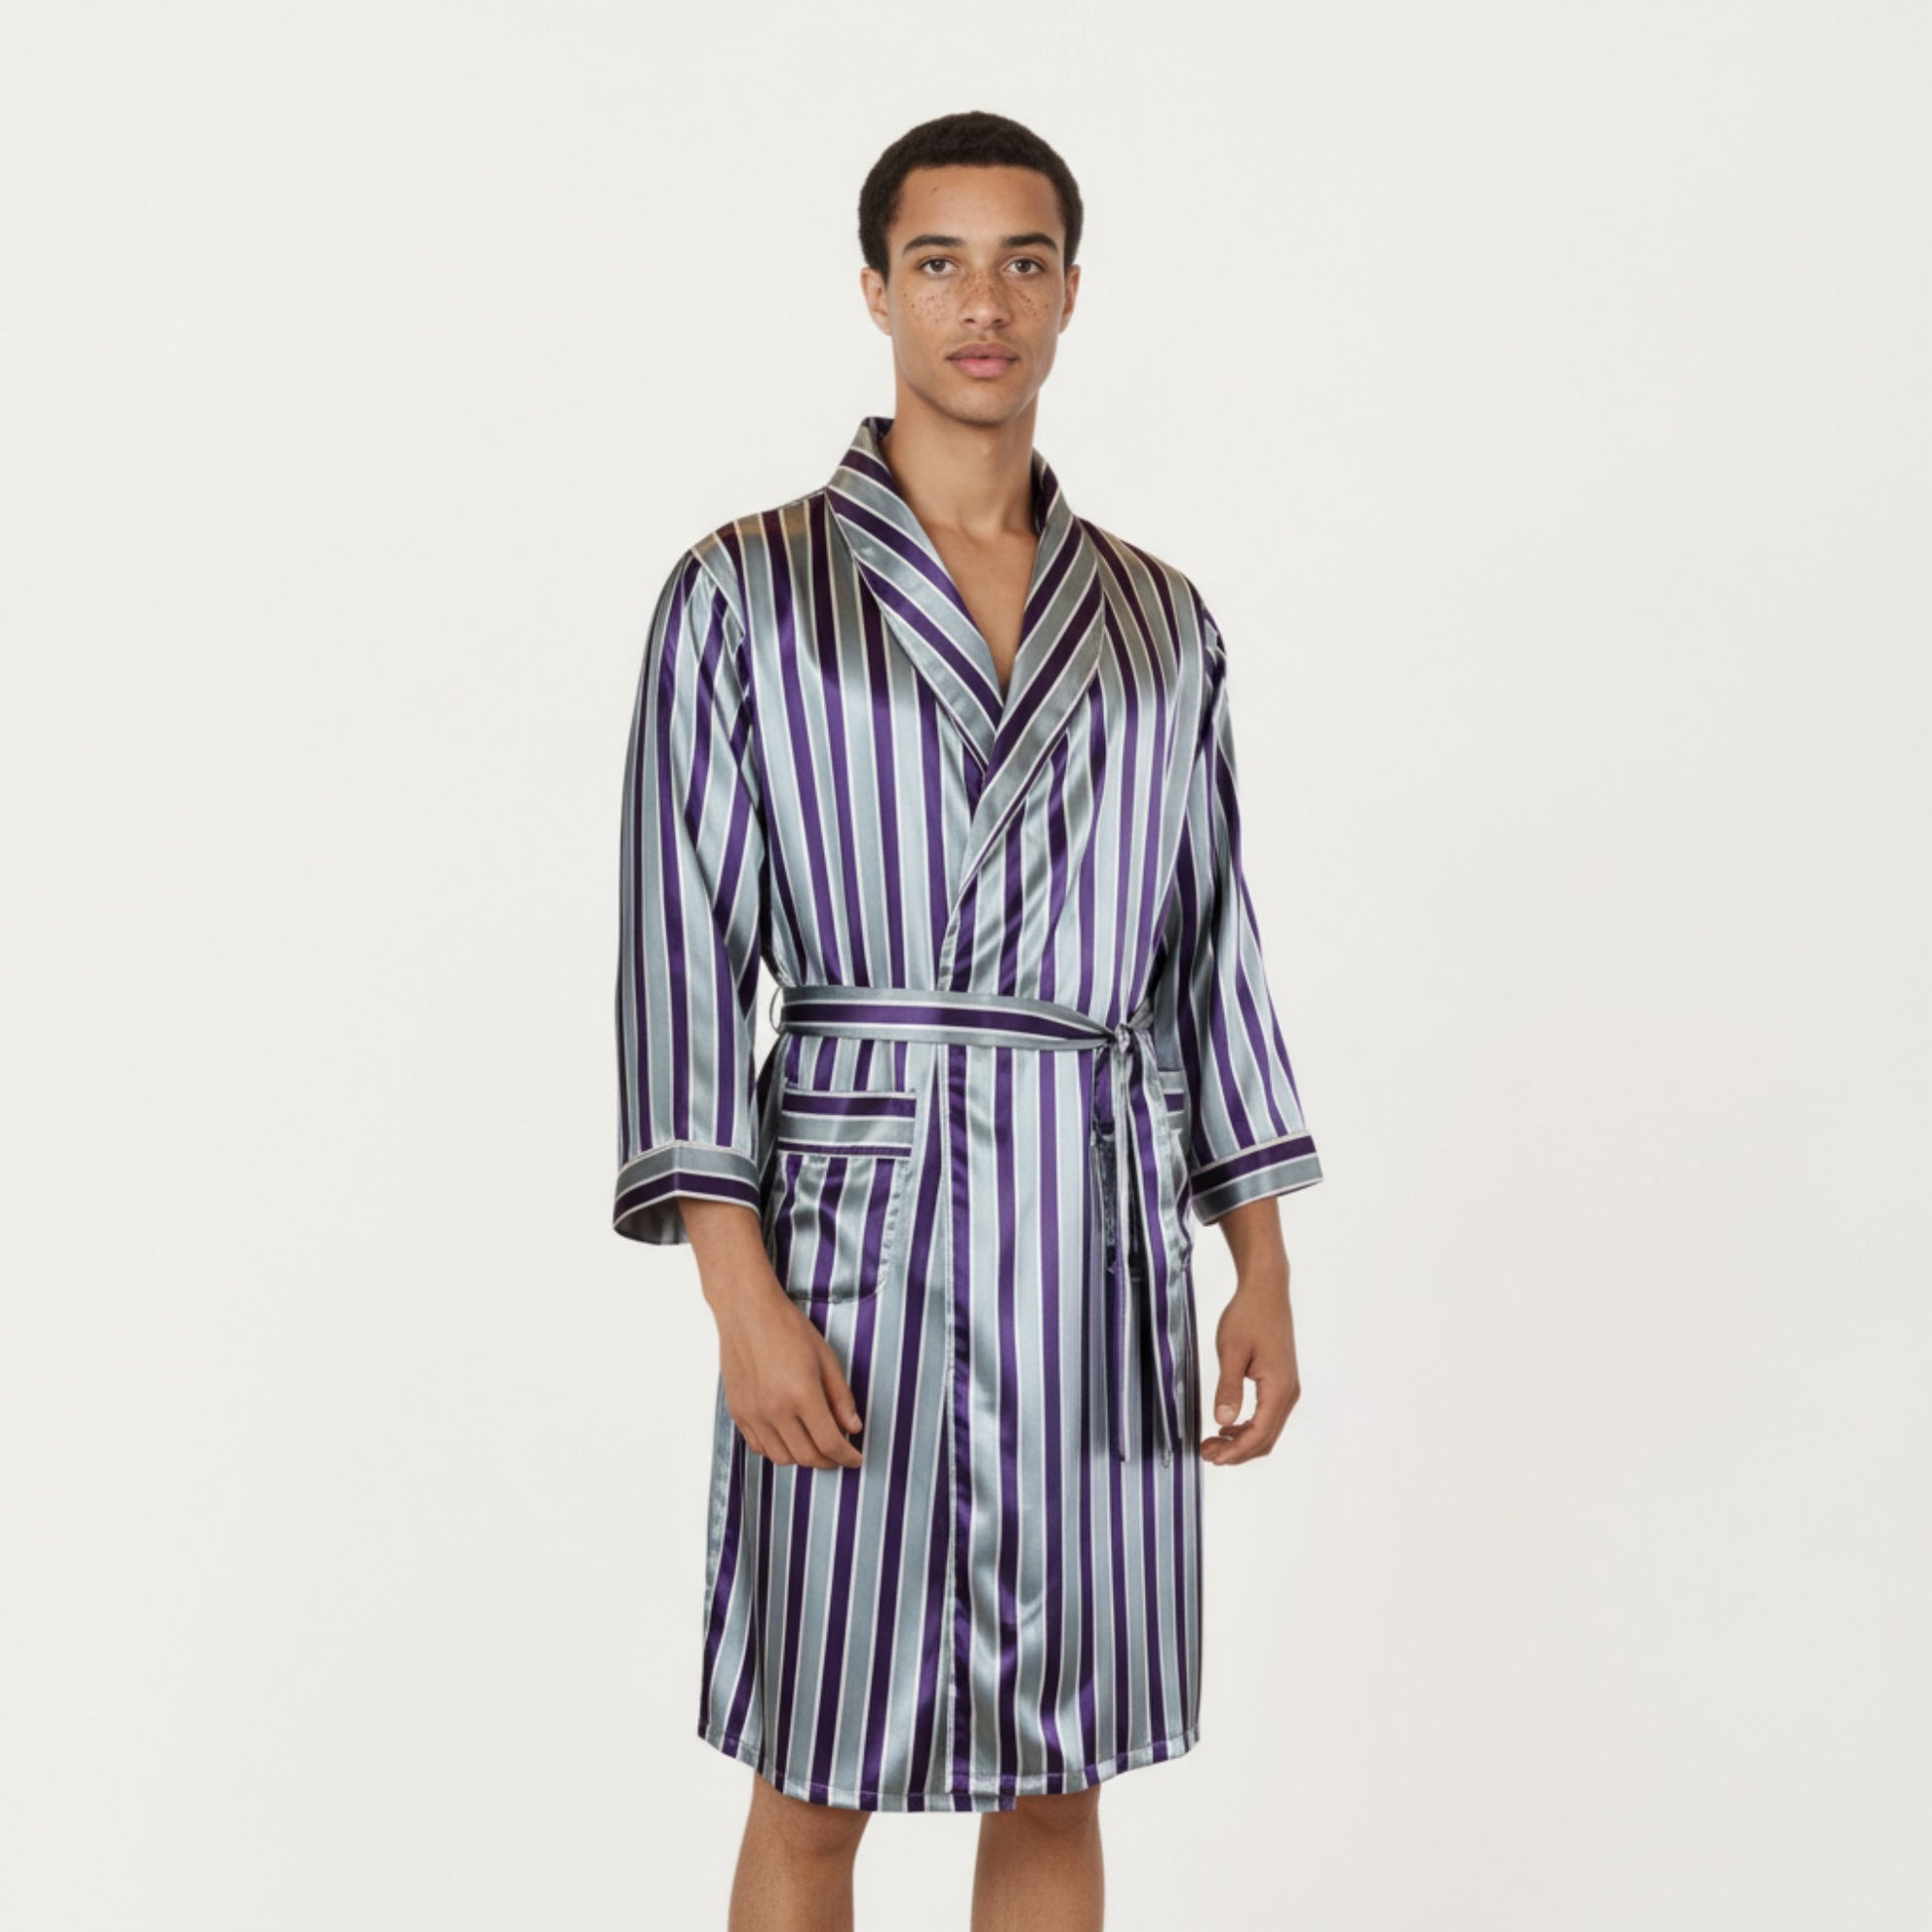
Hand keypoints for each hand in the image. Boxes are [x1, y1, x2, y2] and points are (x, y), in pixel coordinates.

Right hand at [682, 1199, 864, 1470]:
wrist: (746, 1310)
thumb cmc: (788, 1327)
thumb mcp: (826, 1357)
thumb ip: (841, 1396)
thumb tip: (853, 1428)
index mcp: (802, 1395)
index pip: (830, 1443)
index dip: (847, 1456)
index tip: (856, 1458)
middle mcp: (775, 1410)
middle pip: (806, 1456)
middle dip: (828, 1461)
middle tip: (839, 1455)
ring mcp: (753, 1413)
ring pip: (781, 1458)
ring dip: (803, 1458)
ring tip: (816, 1447)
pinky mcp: (738, 1411)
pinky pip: (758, 1446)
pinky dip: (777, 1450)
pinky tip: (789, 1439)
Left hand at [1201, 1205, 1299, 1464]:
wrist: (1266, 1291)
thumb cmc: (1248, 1315)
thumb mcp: (1231, 1351)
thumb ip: (1228, 1387)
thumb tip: (1222, 1420)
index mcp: (1278, 1387)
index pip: (1259, 1434)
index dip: (1235, 1451)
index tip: (1212, 1457)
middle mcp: (1289, 1393)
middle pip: (1266, 1439)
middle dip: (1237, 1452)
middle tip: (1207, 1454)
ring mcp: (1287, 1388)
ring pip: (1268, 1430)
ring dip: (1242, 1441)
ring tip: (1212, 1443)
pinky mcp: (1281, 1382)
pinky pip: (1268, 1415)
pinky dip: (1248, 1427)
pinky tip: (1227, 1425)